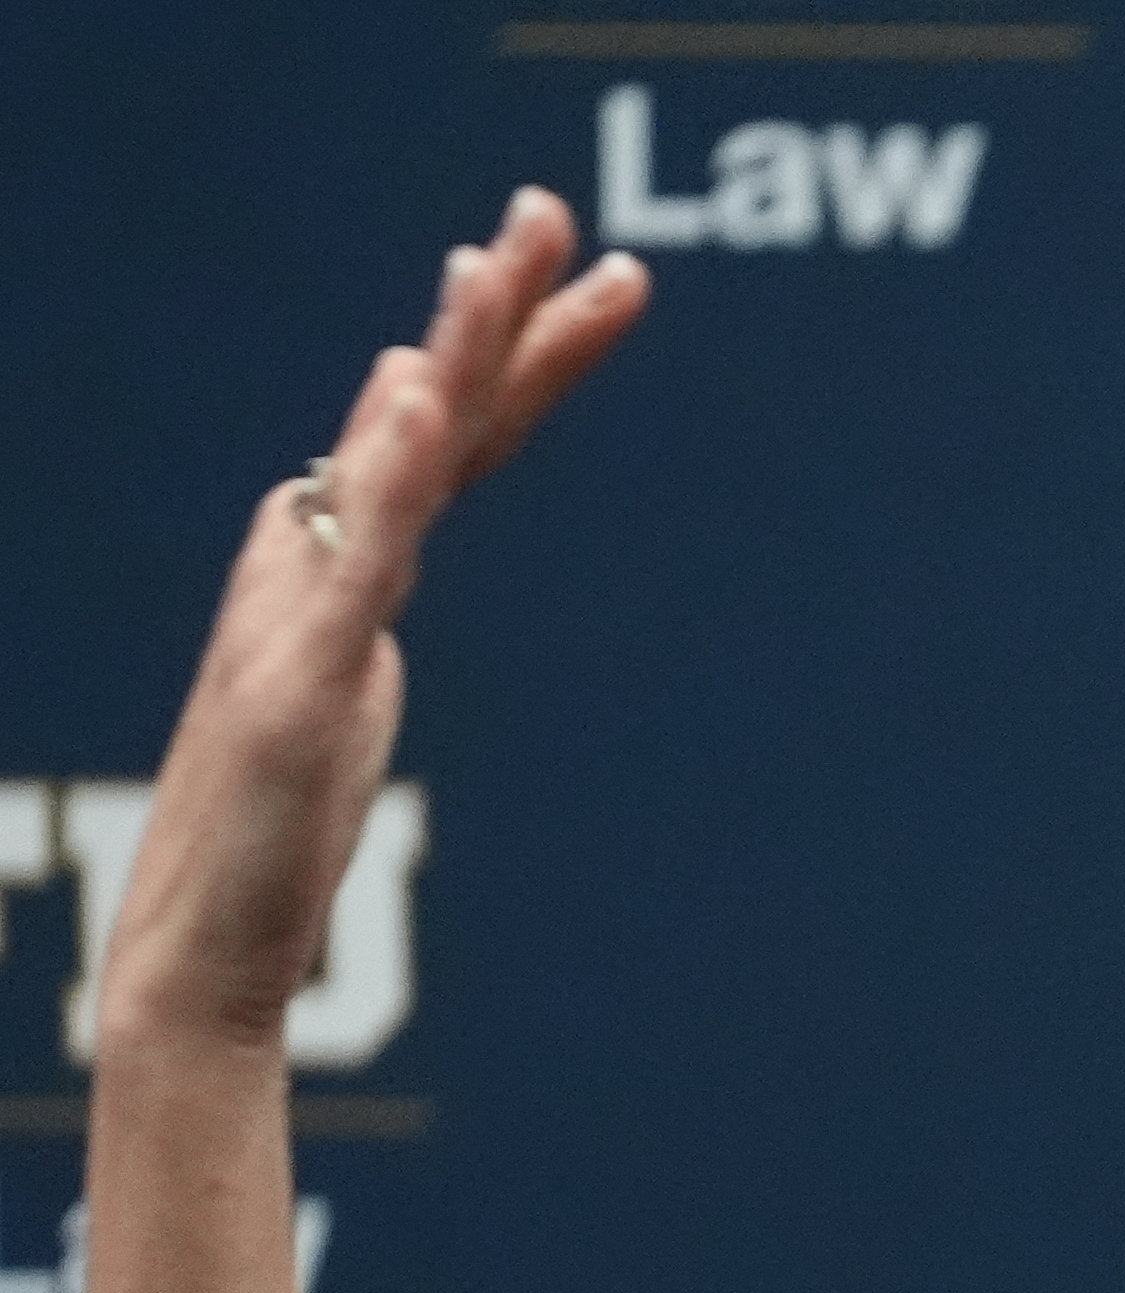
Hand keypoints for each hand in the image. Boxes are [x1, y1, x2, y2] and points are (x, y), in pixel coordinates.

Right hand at [105, 189, 643, 1058]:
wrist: (203, 945)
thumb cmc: (277, 824)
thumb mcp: (340, 669)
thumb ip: (365, 568)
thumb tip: (375, 459)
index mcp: (348, 568)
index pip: (465, 441)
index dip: (530, 355)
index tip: (612, 276)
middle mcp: (316, 570)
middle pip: (429, 425)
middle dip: (494, 313)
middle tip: (552, 205)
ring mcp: (301, 624)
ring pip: (389, 470)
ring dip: (442, 362)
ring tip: (490, 268)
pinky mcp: (291, 687)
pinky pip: (351, 567)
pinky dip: (386, 481)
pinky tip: (416, 398)